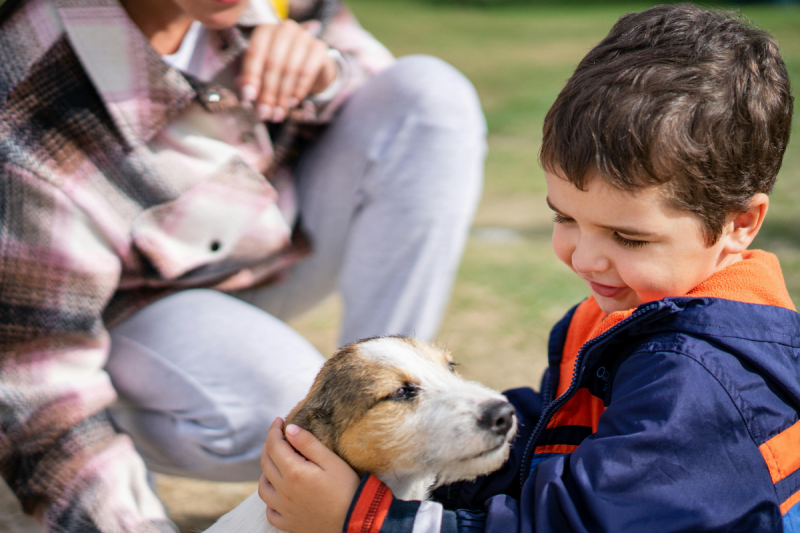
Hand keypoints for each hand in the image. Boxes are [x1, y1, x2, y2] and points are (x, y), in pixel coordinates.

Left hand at [238, 20, 337, 121]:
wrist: (313, 67)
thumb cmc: (281, 69)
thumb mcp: (263, 74)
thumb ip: (252, 82)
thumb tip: (246, 96)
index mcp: (265, 31)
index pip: (254, 53)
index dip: (251, 77)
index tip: (248, 98)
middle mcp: (284, 29)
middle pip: (273, 63)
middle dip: (268, 92)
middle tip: (265, 113)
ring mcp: (304, 36)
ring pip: (290, 69)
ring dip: (283, 96)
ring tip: (278, 113)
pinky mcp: (319, 48)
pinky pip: (307, 71)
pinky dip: (299, 90)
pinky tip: (293, 103)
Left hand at [259, 417, 360, 532]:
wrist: (355, 520)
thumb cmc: (347, 488)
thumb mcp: (331, 460)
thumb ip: (308, 444)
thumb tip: (290, 429)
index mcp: (293, 472)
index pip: (274, 445)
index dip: (274, 430)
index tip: (279, 420)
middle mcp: (283, 491)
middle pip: (265, 463)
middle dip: (269, 445)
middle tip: (279, 437)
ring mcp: (284, 509)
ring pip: (262, 487)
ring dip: (266, 472)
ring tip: (277, 464)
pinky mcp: (288, 523)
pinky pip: (269, 511)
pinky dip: (270, 499)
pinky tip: (279, 493)